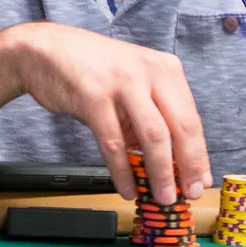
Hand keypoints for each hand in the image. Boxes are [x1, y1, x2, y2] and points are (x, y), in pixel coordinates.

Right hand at [11, 23, 211, 204]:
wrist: (45, 50)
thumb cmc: (92, 69)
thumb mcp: (133, 83)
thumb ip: (152, 114)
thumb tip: (173, 162)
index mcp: (165, 68)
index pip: (192, 117)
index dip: (198, 154)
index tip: (200, 180)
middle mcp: (149, 71)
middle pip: (180, 126)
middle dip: (187, 166)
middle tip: (188, 193)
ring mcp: (122, 82)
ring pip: (153, 136)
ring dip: (160, 172)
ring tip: (161, 196)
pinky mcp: (94, 96)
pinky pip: (114, 143)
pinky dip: (123, 171)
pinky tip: (127, 188)